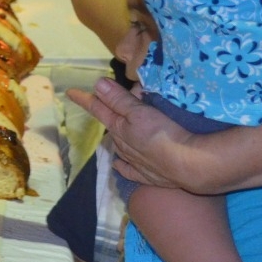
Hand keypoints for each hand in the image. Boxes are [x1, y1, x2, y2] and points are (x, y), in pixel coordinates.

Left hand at [67, 78, 199, 189]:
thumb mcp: (140, 112)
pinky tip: (118, 164)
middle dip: (114, 113)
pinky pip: (129, 170)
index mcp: (118, 128)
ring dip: (121, 135)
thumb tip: (97, 84)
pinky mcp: (149, 176)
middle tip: (127, 100)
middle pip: (113, 125)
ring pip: (121, 146)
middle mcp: (122, 145)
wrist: (191, 166)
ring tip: (127, 126)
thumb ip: (118, 99)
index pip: (99, 109)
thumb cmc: (164, 135)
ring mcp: (135, 162)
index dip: (85, 99)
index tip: (70, 92)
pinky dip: (122, 165)